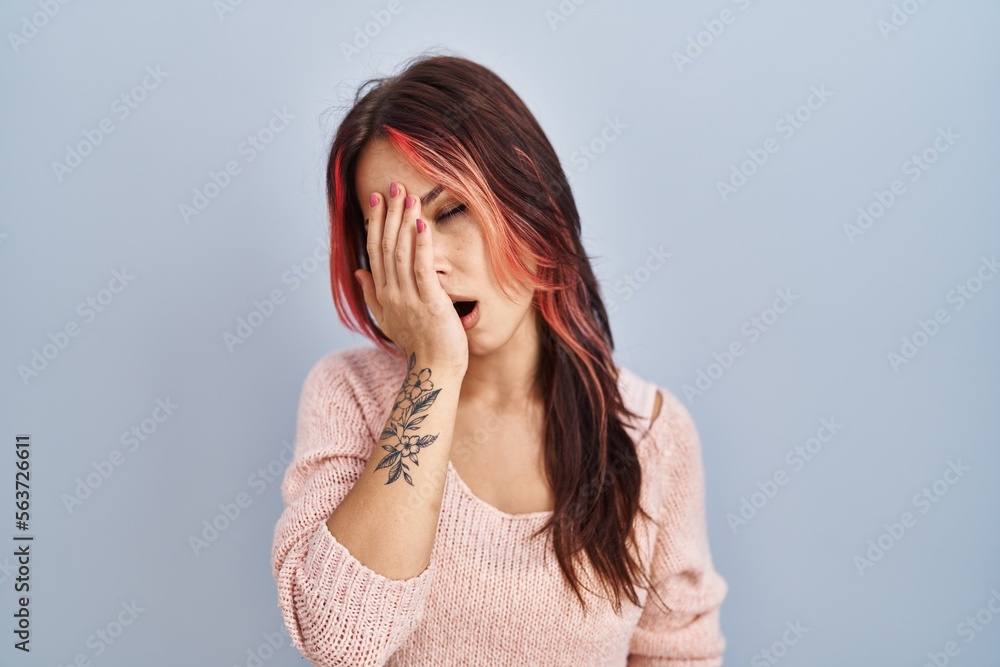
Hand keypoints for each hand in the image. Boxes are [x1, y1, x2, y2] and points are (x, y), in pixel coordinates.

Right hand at [354, 181, 468, 373]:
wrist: (435, 370)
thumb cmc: (418, 344)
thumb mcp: (388, 319)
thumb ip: (372, 294)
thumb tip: (359, 271)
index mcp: (383, 294)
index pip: (375, 251)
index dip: (375, 223)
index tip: (376, 199)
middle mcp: (392, 293)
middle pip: (387, 246)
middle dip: (389, 214)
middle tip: (392, 186)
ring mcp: (410, 298)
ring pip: (402, 253)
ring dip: (405, 222)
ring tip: (408, 196)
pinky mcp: (430, 302)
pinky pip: (422, 268)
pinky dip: (421, 244)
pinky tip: (422, 223)